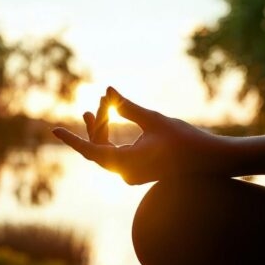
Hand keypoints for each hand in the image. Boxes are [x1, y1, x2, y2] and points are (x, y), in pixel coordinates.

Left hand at [52, 87, 222, 184]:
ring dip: (103, 130)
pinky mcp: (139, 171)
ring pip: (107, 151)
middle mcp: (126, 173)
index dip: (73, 139)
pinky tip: (111, 121)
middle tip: (98, 102)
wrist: (210, 160)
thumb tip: (107, 91)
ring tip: (99, 106)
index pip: (91, 151)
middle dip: (96, 125)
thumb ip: (127, 107)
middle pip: (99, 148)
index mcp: (127, 164)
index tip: (54, 130)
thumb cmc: (185, 140)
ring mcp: (132, 174)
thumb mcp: (154, 120)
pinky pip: (117, 155)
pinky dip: (113, 138)